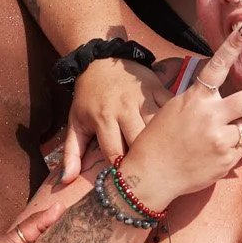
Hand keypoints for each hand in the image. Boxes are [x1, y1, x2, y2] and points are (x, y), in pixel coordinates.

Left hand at [62, 57, 170, 182]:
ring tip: (165, 158)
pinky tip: (176, 135)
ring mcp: (143, 97)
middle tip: (149, 173)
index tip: (127, 182)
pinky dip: (175, 122)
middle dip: (145, 159)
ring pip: (159, 127)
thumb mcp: (75, 123)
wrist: (100, 61)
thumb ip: (71, 153)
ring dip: (162, 143)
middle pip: (141, 142)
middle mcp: (124, 107)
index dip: (122, 170)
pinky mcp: (158, 88)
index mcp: (103, 118)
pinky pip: (171, 108)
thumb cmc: (88, 98)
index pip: (116, 153)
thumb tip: (66, 181)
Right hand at [118, 22, 241, 211]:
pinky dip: (231, 150)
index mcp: (195, 99)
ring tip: (214, 139)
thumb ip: (202, 100)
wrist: (150, 175)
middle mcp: (210, 117)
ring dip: (240, 130)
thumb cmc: (160, 139)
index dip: (231, 47)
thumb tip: (227, 96)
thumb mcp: (175, 110)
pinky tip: (211, 155)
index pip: (217, 68)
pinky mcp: (226, 160)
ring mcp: (220, 140)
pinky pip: (240, 149)